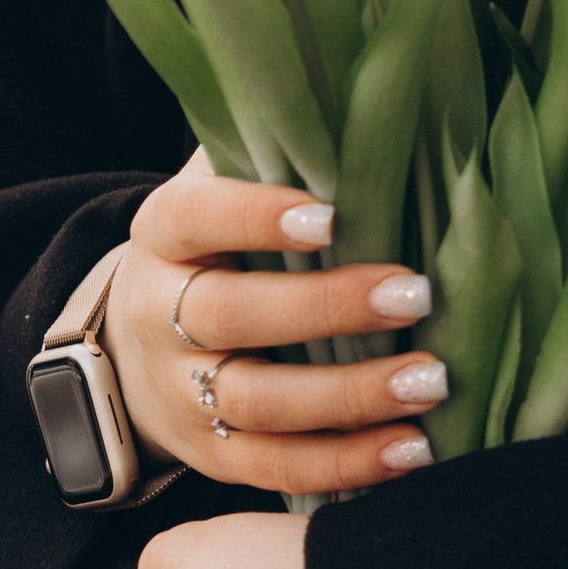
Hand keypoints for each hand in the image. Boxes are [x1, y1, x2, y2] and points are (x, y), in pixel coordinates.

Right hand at [102, 151, 445, 495]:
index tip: (333, 215)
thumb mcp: (221, 187)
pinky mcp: (212, 456)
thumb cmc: (217, 245)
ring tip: (431, 382)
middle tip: (414, 294)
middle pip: (229, 317)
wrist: (136, 347)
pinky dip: (345, 466)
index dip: (257, 217)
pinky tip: (412, 449)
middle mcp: (158, 316)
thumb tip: (366, 100)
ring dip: (348, 398)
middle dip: (324, 308)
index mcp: (164, 234)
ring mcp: (181, 395)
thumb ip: (273, 150)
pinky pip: (276, 469)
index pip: (199, 217)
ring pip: (256, 403)